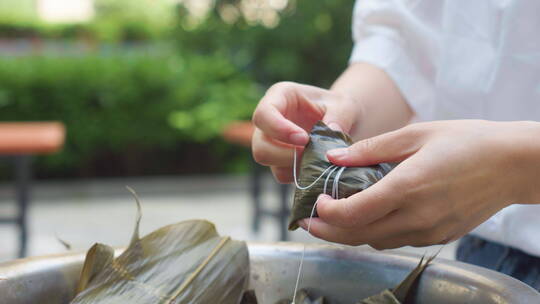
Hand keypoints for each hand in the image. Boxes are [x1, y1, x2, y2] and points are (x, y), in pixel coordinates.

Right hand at [251, 82, 360, 182]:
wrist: (340, 121)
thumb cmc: (337, 107)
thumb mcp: (344, 106)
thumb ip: (339, 117)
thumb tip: (331, 133)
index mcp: (279, 96)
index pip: (264, 114)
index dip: (279, 129)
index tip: (304, 139)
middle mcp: (268, 120)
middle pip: (260, 145)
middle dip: (284, 154)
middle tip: (309, 154)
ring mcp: (270, 141)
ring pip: (267, 161)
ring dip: (292, 165)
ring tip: (317, 158)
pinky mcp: (277, 160)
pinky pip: (280, 173)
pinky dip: (298, 174)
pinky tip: (315, 165)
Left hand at [303, 120, 539, 248]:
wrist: (512, 164)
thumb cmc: (465, 141)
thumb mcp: (415, 134)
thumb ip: (370, 150)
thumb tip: (335, 158)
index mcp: (407, 187)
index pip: (354, 213)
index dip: (327, 214)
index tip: (316, 202)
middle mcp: (417, 216)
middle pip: (359, 236)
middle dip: (328, 232)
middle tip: (309, 222)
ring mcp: (429, 231)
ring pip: (377, 242)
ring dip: (351, 234)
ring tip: (335, 219)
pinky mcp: (439, 237)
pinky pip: (397, 241)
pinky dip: (376, 234)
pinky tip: (370, 218)